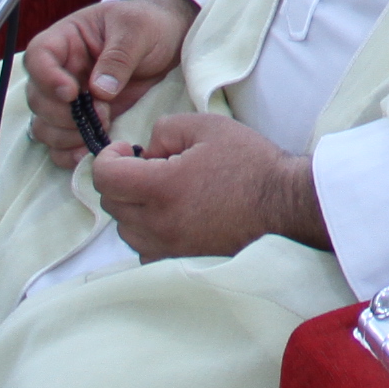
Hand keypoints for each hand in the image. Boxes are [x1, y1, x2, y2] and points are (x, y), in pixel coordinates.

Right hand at [22, 0, 196, 169]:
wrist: (166, 42)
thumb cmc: (148, 26)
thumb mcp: (138, 30)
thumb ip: (119, 57)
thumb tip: (100, 90)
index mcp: (66, 39)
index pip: (37, 56)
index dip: (47, 77)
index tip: (71, 92)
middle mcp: (60, 70)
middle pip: (37, 98)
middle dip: (63, 114)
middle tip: (101, 111)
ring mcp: (68, 98)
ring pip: (43, 125)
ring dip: (66, 135)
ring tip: (102, 127)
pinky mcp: (81, 120)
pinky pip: (59, 143)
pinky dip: (68, 152)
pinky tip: (89, 150)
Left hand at [88, 113, 329, 260]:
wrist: (285, 206)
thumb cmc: (250, 163)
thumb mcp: (209, 126)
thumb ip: (165, 129)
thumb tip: (147, 151)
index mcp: (160, 187)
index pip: (104, 176)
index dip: (108, 157)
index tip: (128, 149)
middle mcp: (156, 223)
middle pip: (110, 202)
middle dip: (122, 179)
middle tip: (150, 165)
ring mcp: (166, 247)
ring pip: (124, 227)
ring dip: (132, 206)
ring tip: (163, 191)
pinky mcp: (178, 261)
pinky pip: (143, 249)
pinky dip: (147, 231)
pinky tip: (171, 216)